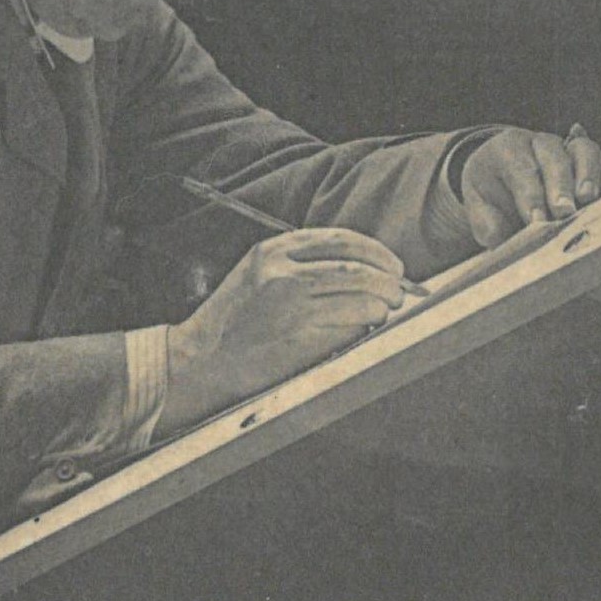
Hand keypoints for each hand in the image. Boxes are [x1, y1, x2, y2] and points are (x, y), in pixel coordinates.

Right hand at [161, 228, 409, 430]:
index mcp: (273, 251)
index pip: (341, 240)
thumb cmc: (235, 319)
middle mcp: (283, 274)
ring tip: (384, 311)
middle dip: (388, 280)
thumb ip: (299, 261)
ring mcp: (291, 308)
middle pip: (357, 268)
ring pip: (360, 298)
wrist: (202, 360)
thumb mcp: (258, 272)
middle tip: (399, 290)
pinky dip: (364, 327)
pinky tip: (363, 329)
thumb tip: (364, 265)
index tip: (392, 264)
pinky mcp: (299, 340)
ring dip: (381, 306)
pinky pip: (348, 329)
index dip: (376, 251)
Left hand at [457, 127, 600, 246]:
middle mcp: (539, 143)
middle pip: (554, 156)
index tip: (537, 221)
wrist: (504, 180)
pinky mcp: (588, 162)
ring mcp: (567, 148)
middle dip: (559, 185)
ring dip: (588, 175)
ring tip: (588, 200)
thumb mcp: (476, 205)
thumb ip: (483, 221)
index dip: (530, 195)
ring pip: (583, 151)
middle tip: (564, 212)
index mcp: (506, 149)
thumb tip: (500, 235)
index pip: (520, 168)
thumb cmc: (491, 194)